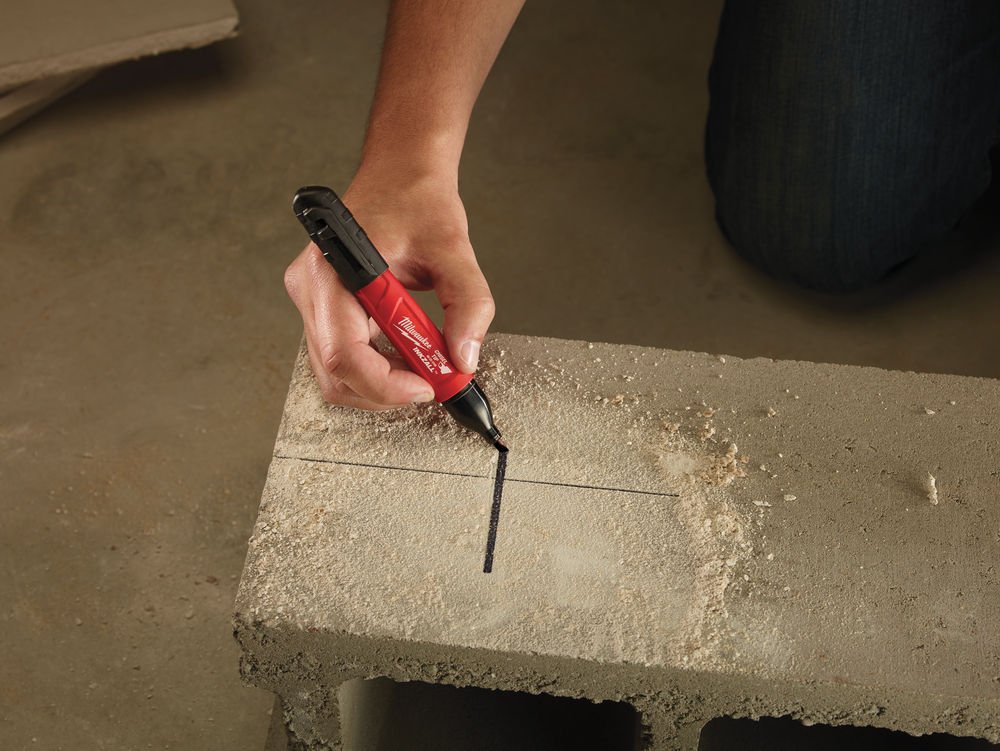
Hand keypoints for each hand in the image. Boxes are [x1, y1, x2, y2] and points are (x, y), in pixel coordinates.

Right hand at [283, 169, 494, 409]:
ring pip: (337, 375)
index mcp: (333, 272)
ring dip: (384, 382)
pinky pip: (343, 358)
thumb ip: (468, 305)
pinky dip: (378, 368)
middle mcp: (311, 290)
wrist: (399, 175)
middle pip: (336, 375)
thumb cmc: (416, 201)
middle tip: (434, 380)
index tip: (427, 386)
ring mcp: (312, 301)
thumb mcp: (454, 251)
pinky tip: (406, 351)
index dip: (386, 384)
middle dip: (388, 390)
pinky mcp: (322, 310)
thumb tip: (464, 359)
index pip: (344, 354)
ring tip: (425, 361)